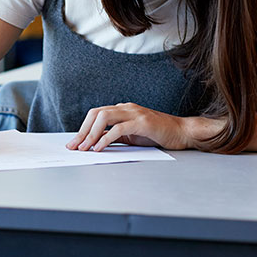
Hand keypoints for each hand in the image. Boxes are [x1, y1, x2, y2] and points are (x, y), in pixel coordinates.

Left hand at [66, 103, 226, 151]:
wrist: (182, 132)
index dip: (82, 128)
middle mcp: (126, 108)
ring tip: (85, 148)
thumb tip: (94, 144)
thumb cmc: (158, 135)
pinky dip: (106, 138)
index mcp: (122, 110)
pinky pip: (119, 128)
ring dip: (91, 134)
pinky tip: (100, 148)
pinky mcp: (143, 122)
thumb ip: (115, 137)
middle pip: (96, 113)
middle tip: (74, 147)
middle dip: (82, 131)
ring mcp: (135, 113)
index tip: (74, 143)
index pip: (96, 114)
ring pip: (104, 117)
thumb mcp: (132, 136)